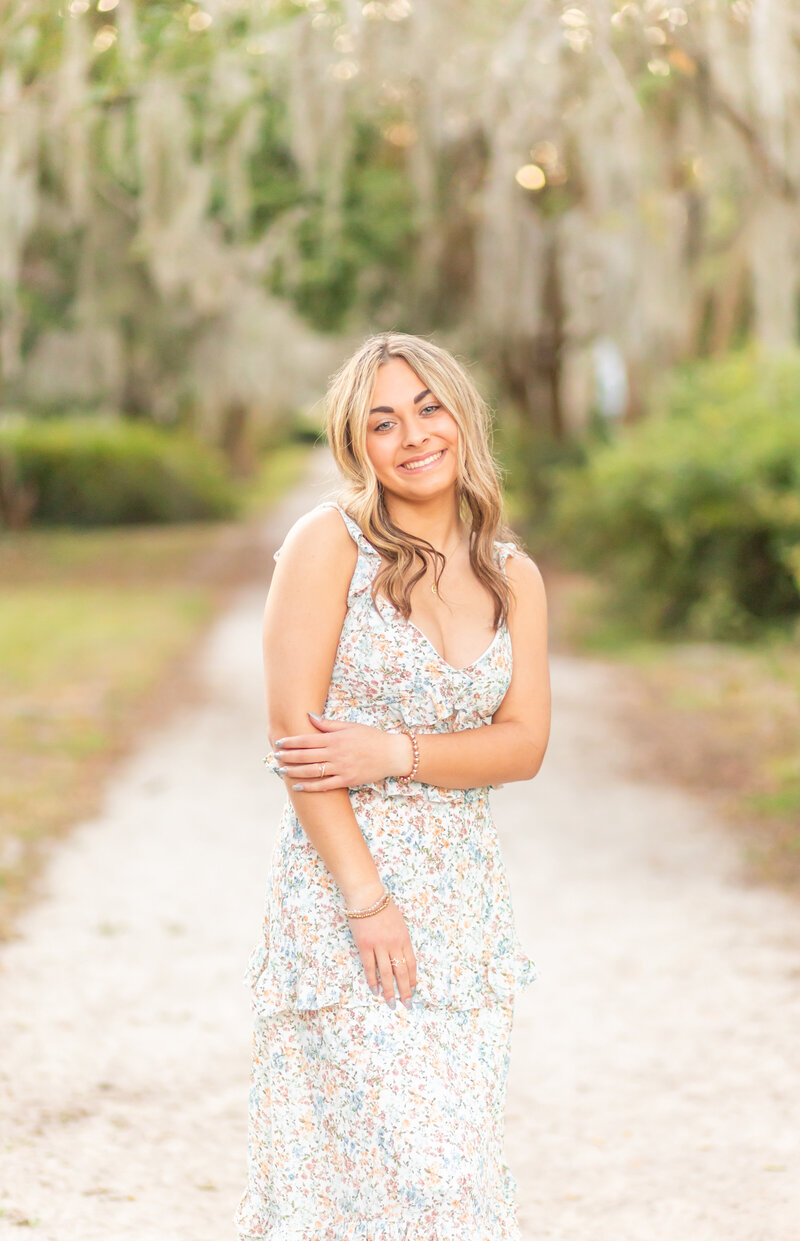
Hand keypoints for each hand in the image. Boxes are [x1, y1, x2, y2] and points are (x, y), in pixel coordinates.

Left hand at [273, 714, 412, 790]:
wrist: (391, 754)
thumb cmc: (371, 738)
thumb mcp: (350, 726)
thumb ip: (328, 724)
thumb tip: (309, 716)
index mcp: (335, 738)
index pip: (307, 740)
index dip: (291, 742)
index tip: (280, 743)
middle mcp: (336, 753)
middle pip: (306, 756)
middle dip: (289, 757)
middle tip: (276, 757)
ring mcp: (341, 768)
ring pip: (312, 771)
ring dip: (294, 771)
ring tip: (282, 770)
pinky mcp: (347, 781)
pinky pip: (324, 785)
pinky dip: (309, 787)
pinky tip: (298, 786)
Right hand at [345, 891, 416, 1008]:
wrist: (367, 896)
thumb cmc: (383, 908)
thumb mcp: (399, 923)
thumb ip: (401, 940)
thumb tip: (401, 959)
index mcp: (404, 938)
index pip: (411, 964)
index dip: (413, 979)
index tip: (413, 991)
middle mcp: (394, 944)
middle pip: (401, 972)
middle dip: (405, 991)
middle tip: (407, 1005)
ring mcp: (379, 945)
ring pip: (386, 973)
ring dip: (389, 991)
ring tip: (391, 1004)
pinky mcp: (364, 946)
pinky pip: (369, 967)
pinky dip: (372, 981)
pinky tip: (375, 991)